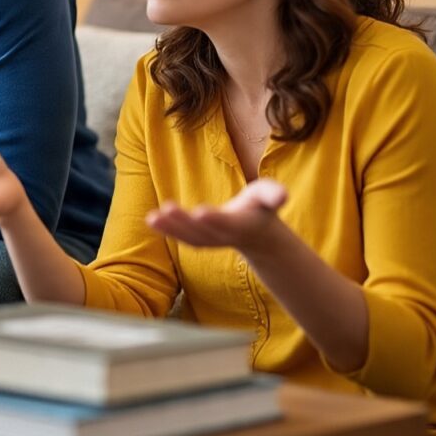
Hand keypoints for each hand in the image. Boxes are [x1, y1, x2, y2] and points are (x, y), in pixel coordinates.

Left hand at [146, 178, 287, 253]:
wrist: (258, 234)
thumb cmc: (262, 208)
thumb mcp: (270, 197)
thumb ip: (274, 195)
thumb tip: (283, 195)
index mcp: (242, 225)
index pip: (227, 223)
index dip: (215, 219)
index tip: (201, 212)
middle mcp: (225, 235)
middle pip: (204, 231)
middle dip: (185, 223)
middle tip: (167, 209)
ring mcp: (212, 240)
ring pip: (190, 237)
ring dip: (172, 228)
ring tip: (153, 218)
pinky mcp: (201, 240)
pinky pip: (183, 237)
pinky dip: (168, 231)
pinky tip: (152, 221)